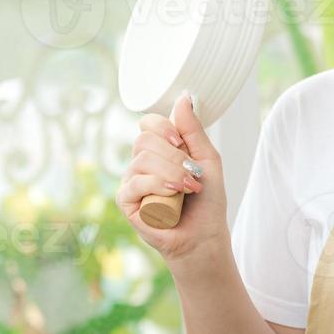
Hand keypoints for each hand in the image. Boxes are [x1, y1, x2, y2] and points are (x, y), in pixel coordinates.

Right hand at [116, 92, 229, 266]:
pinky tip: (172, 195)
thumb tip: (183, 97)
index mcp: (160, 149)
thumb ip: (193, 130)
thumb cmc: (206, 200)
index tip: (181, 142)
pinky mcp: (126, 201)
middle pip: (145, 140)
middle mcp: (142, 162)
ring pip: (141, 160)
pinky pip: (135, 183)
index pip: (148, 123)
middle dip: (174, 156)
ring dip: (171, 173)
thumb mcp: (207, 159)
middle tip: (193, 174)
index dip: (162, 127)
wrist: (203, 235)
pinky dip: (157, 186)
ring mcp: (132, 180)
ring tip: (188, 188)